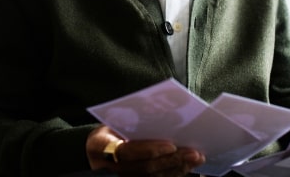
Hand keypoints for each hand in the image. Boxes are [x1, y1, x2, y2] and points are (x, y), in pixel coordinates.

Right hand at [86, 125, 204, 176]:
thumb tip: (164, 117)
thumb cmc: (108, 131)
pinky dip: (173, 174)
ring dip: (177, 168)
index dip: (149, 150)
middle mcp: (110, 168)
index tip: (171, 145)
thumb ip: (132, 122)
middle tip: (194, 152)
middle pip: (145, 168)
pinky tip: (187, 166)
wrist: (93, 151)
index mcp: (101, 147)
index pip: (127, 153)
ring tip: (196, 158)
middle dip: (172, 160)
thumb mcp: (113, 121)